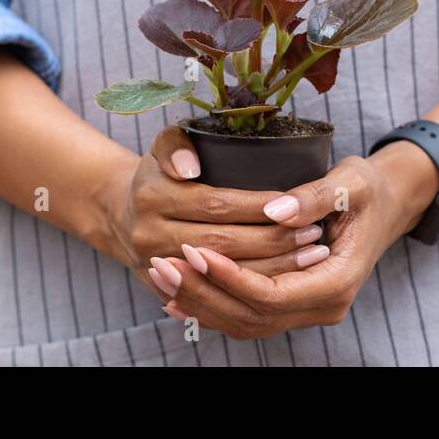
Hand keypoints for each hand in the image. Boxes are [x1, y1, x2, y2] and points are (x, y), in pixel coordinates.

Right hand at [95, 126, 332, 298]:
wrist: (124, 217)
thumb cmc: (161, 174)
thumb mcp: (164, 145)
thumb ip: (176, 143)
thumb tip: (192, 165)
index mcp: (152, 196)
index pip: (216, 204)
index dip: (258, 206)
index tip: (295, 203)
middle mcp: (149, 236)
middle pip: (223, 244)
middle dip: (273, 241)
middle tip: (314, 234)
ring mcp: (157, 268)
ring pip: (223, 274)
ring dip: (273, 268)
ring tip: (312, 256)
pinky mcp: (168, 292)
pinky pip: (217, 295)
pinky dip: (254, 287)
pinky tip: (288, 279)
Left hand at [153, 142, 438, 338]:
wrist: (387, 203)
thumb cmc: (368, 188)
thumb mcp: (350, 182)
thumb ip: (314, 196)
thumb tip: (275, 209)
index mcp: (337, 281)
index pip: (270, 293)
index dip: (228, 276)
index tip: (193, 249)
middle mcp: (323, 306)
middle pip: (251, 315)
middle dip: (203, 293)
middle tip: (162, 264)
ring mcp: (308, 309)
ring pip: (244, 322)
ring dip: (200, 303)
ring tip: (161, 276)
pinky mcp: (293, 303)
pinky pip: (247, 316)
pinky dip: (212, 307)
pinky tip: (177, 294)